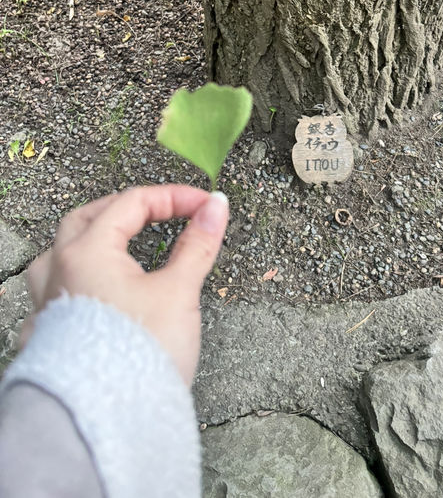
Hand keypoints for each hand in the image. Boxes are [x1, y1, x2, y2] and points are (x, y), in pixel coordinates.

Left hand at [23, 185, 228, 385]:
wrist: (106, 423)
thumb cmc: (139, 354)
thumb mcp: (179, 291)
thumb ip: (197, 244)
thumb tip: (215, 207)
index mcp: (87, 251)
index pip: (133, 202)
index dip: (174, 197)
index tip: (206, 205)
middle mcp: (60, 271)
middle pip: (87, 218)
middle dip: (127, 208)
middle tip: (162, 210)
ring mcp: (49, 304)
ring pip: (59, 253)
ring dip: (89, 239)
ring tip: (114, 240)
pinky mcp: (50, 335)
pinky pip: (54, 292)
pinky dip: (77, 279)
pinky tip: (91, 291)